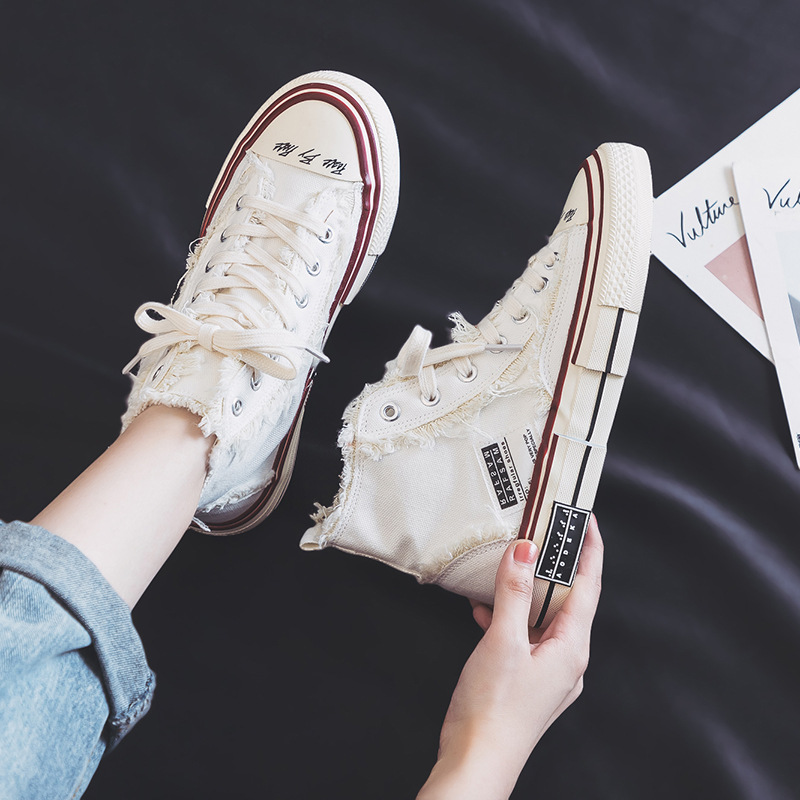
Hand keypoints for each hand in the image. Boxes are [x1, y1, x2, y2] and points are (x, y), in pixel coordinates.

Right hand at [417, 516, 603, 799]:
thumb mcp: (502, 641)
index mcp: (572, 648)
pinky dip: (509, 617)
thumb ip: (515, 593)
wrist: (476, 761)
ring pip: (543, 616)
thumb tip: (526, 550)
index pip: (589, 586)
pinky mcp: (527, 678)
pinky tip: (484, 610)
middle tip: (543, 531)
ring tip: (508, 566)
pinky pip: (525, 634)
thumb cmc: (493, 709)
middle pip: (568, 598)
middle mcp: (567, 658)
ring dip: (526, 590)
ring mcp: (548, 671)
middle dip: (555, 564)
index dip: (590, 549)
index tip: (586, 519)